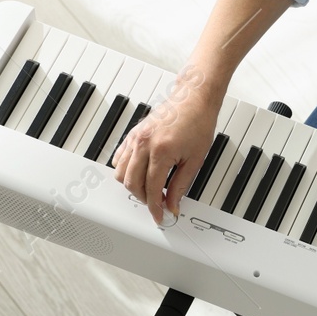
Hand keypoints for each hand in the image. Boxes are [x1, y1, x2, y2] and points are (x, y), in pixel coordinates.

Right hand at [112, 65, 219, 225]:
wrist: (194, 99)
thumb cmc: (198, 122)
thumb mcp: (195, 159)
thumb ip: (181, 185)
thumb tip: (173, 203)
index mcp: (160, 151)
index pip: (152, 189)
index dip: (156, 207)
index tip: (160, 216)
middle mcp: (143, 144)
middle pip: (132, 184)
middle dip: (144, 199)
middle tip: (159, 203)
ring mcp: (135, 138)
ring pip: (120, 172)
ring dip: (133, 186)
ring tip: (150, 189)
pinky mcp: (132, 134)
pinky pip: (119, 158)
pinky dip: (125, 170)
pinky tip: (139, 174)